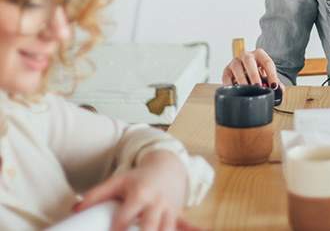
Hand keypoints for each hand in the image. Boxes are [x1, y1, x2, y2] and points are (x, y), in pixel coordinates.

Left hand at [74, 150, 192, 230]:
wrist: (167, 166)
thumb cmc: (139, 177)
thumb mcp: (118, 181)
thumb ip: (96, 194)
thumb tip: (74, 209)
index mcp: (140, 194)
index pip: (125, 219)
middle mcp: (157, 203)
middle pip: (150, 227)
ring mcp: (170, 210)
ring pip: (167, 230)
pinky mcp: (178, 215)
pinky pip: (186, 226)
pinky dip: (193, 230)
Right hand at [222, 47, 280, 90]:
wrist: (246, 72)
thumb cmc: (259, 73)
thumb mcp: (268, 75)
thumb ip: (275, 82)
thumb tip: (280, 90)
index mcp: (260, 54)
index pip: (267, 62)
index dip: (271, 74)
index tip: (274, 86)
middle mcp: (246, 55)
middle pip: (248, 61)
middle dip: (253, 74)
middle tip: (258, 86)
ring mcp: (235, 62)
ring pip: (236, 67)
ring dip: (242, 79)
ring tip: (247, 90)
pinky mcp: (226, 71)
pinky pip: (226, 76)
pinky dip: (229, 84)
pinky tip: (235, 91)